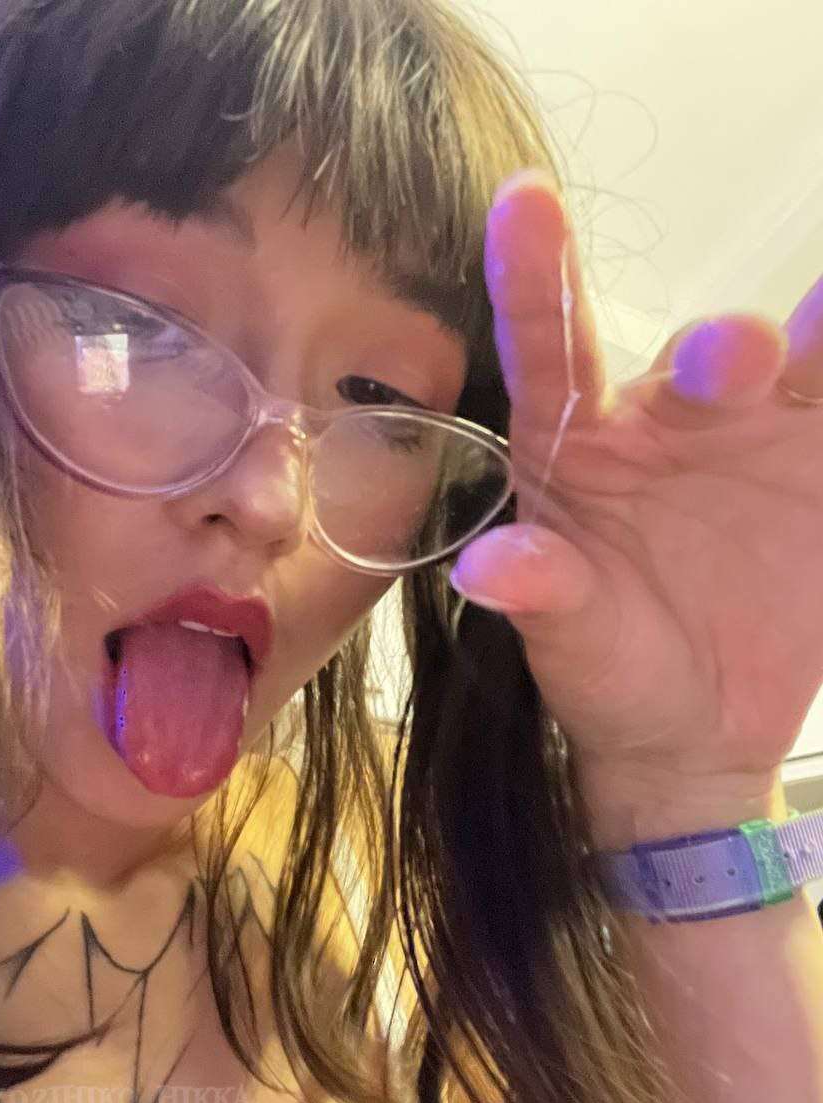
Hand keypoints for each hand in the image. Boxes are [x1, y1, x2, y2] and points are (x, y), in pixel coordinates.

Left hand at [451, 169, 822, 787]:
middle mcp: (667, 421)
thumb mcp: (569, 642)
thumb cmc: (608, 675)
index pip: (552, 350)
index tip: (522, 199)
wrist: (694, 730)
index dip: (535, 276)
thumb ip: (541, 595)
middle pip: (696, 361)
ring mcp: (756, 435)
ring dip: (821, 341)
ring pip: (798, 365)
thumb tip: (486, 568)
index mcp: (579, 449)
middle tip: (731, 361)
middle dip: (717, 352)